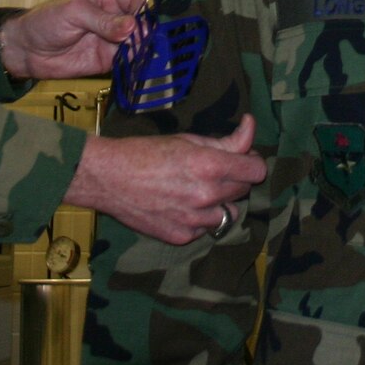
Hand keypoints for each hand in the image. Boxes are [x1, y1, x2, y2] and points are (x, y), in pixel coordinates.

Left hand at [0, 0, 143, 79]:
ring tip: (139, 56)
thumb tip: (131, 26)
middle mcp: (116, 14)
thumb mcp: (73, 12)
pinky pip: (128, 60)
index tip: (146, 26)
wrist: (27, 50)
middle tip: (142, 44)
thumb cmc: (46, 21)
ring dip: (142, 50)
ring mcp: (115, 37)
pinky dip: (134, 64)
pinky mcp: (110, 59)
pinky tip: (134, 66)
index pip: (137, 0)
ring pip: (139, 43)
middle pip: (142, 23)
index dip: (145, 13)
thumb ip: (103, 20)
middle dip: (146, 33)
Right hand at [66, 114, 267, 244]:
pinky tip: (181, 205)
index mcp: (210, 166)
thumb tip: (250, 127)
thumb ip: (225, 140)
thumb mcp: (187, 139)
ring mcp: (194, 220)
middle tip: (216, 169)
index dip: (253, 162)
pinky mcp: (181, 237)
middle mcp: (206, 195)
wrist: (108, 178)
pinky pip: (205, 229)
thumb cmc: (145, 151)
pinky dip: (200, 219)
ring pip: (228, 213)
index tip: (245, 157)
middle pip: (244, 190)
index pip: (257, 171)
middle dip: (236, 178)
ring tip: (197, 190)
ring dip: (220, 201)